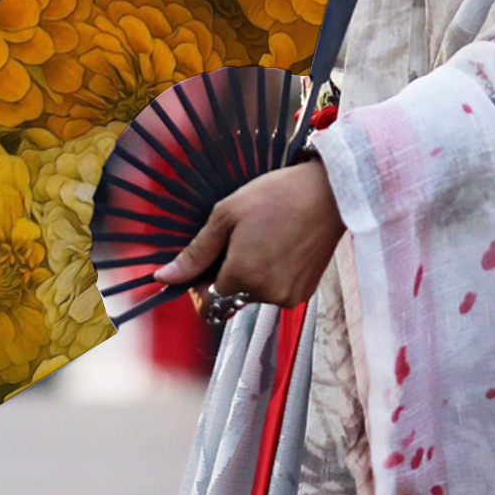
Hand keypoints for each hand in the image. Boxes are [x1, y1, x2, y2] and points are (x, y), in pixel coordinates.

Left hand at [152, 158, 345, 314]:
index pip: (206, 301)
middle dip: (226, 274)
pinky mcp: (304, 293)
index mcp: (243, 276)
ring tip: (263, 237)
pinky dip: (271, 275)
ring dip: (249, 274)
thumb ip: (196, 252)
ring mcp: (288, 297)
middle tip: (238, 238)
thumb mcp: (227, 215)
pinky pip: (274, 291)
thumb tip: (164, 277)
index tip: (207, 260)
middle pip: (229, 297)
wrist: (330, 193)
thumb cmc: (277, 196)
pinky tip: (280, 246)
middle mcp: (266, 295)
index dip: (199, 283)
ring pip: (251, 295)